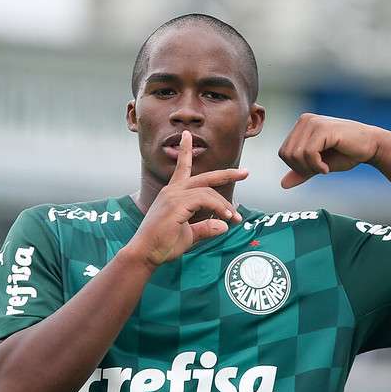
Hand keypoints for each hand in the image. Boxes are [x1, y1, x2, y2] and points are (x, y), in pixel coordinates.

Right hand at [126, 131, 247, 267]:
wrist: (144, 255)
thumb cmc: (162, 245)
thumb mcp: (189, 235)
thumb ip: (205, 228)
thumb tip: (224, 226)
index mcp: (172, 194)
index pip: (182, 168)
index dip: (186, 151)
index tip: (188, 136)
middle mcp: (172, 191)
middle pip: (204, 177)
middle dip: (227, 174)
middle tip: (245, 172)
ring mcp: (173, 196)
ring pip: (208, 192)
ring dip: (225, 205)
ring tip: (235, 217)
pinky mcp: (176, 205)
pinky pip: (205, 200)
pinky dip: (218, 207)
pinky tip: (226, 217)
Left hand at [278, 113, 383, 188]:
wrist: (371, 146)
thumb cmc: (346, 154)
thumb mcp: (318, 166)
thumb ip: (301, 172)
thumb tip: (282, 185)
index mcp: (301, 126)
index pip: (283, 152)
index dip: (296, 167)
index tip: (315, 169)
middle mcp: (305, 120)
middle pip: (287, 154)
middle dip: (302, 169)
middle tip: (319, 169)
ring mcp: (313, 122)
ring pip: (296, 154)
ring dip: (310, 168)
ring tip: (324, 167)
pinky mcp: (323, 129)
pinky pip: (308, 153)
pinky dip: (316, 166)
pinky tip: (327, 167)